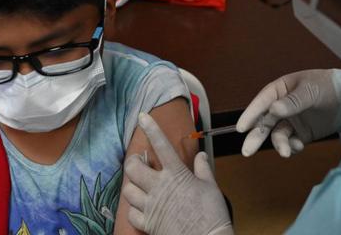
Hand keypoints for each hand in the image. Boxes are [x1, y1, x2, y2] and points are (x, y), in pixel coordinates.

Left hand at [123, 113, 232, 234]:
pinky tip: (141, 206)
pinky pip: (131, 213)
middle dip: (132, 161)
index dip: (151, 129)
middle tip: (138, 161)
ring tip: (139, 184)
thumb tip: (201, 156)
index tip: (142, 117)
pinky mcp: (148, 223)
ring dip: (131, 185)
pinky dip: (133, 208)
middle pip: (133, 168)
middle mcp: (159, 188)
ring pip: (128, 190)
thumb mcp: (211, 187)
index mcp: (176, 175)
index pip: (161, 146)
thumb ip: (203, 169)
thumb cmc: (212, 215)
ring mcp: (151, 206)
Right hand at [236, 69, 340, 157]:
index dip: (250, 114)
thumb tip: (273, 111)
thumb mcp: (311, 91)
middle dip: (256, 137)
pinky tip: (298, 147)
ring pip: (278, 135)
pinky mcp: (303, 133)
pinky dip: (292, 147)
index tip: (240, 128)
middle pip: (264, 122)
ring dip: (279, 144)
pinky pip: (291, 142)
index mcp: (281, 89)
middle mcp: (283, 106)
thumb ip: (292, 102)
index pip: (262, 102)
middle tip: (247, 151)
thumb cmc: (332, 86)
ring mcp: (293, 120)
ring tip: (286, 151)